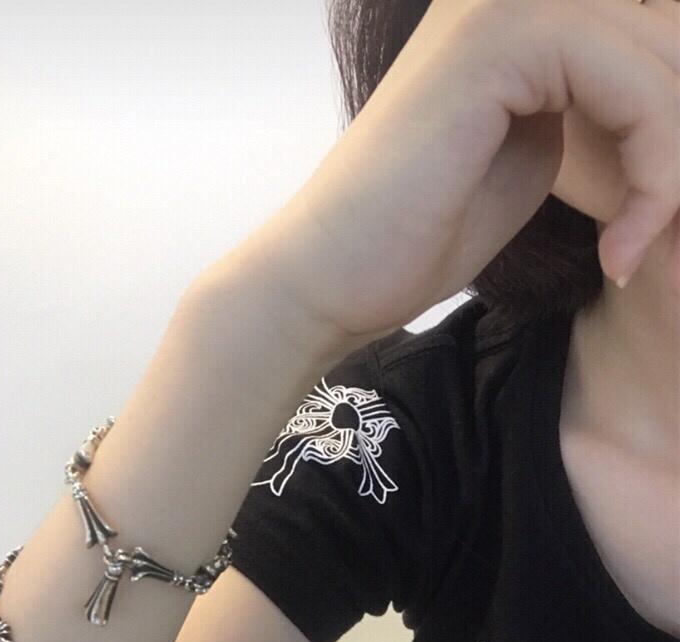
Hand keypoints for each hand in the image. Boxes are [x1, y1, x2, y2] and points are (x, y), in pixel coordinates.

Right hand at [253, 0, 679, 342]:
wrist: (335, 275)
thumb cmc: (420, 233)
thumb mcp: (539, 152)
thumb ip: (604, 105)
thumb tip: (675, 109)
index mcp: (522, 16)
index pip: (654, 35)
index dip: (673, 131)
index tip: (660, 215)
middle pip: (669, 37)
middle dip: (677, 147)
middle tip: (660, 234)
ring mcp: (500, 4)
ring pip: (664, 59)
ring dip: (672, 167)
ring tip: (641, 245)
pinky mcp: (494, 39)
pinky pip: (632, 83)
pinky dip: (653, 171)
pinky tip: (621, 247)